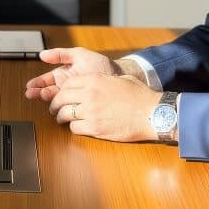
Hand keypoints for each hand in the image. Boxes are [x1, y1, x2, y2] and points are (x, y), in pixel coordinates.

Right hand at [24, 47, 119, 102]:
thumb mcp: (80, 55)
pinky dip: (62, 108)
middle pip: (48, 92)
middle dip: (38, 93)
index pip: (46, 81)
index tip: (30, 86)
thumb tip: (42, 54)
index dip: (37, 84)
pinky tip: (57, 107)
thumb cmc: (101, 64)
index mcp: (64, 75)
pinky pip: (69, 108)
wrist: (119, 76)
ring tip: (43, 96)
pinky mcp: (82, 106)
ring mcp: (74, 98)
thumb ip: (61, 54)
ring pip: (56, 101)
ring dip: (48, 99)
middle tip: (31, 94)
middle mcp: (67, 88)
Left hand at [47, 73, 162, 141]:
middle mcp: (89, 94)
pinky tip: (79, 127)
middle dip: (55, 104)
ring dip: (62, 117)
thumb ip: (103, 81)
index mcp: (94, 79)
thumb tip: (96, 84)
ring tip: (63, 119)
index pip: (68, 84)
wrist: (152, 113)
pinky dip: (74, 128)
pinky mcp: (95, 128)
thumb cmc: (140, 97)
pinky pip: (75, 128)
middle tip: (55, 109)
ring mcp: (91, 112)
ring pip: (65, 114)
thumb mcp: (120, 80)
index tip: (61, 95)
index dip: (62, 91)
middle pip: (61, 98)